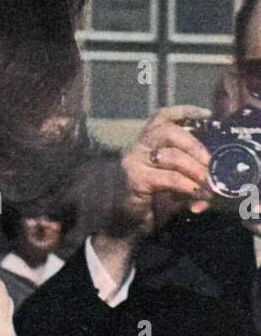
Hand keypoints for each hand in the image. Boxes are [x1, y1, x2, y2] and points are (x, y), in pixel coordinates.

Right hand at [115, 104, 213, 235]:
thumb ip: (189, 175)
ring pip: (170, 155)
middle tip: (209, 163)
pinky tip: (195, 192)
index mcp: (146, 142)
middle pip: (168, 132)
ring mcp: (133, 162)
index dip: (185, 111)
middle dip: (194, 145)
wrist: (123, 224)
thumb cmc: (149, 200)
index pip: (162, 116)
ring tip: (206, 182)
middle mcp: (137, 147)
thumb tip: (212, 178)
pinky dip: (186, 185)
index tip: (207, 115)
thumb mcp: (171, 182)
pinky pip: (168, 178)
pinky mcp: (135, 180)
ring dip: (194, 168)